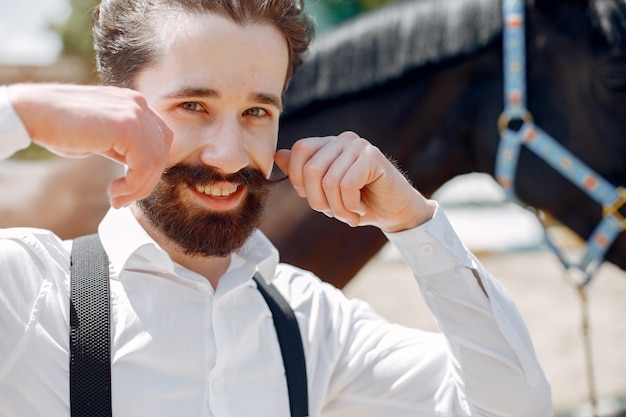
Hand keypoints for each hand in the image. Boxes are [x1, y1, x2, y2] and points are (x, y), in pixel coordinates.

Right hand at [7, 83, 172, 207]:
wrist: (33, 113)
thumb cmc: (61, 126)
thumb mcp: (103, 136)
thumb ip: (125, 146)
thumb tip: (141, 170)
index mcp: (135, 104)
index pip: (161, 140)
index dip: (151, 167)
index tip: (131, 186)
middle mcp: (139, 104)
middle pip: (162, 152)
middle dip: (146, 182)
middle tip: (123, 199)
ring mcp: (135, 113)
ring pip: (155, 162)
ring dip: (138, 188)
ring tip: (117, 199)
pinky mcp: (126, 126)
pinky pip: (144, 166)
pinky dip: (132, 185)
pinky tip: (113, 191)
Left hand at [274, 131, 436, 232]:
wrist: (396, 213)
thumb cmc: (360, 202)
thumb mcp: (325, 193)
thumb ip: (303, 174)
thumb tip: (277, 156)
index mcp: (329, 144)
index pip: (299, 151)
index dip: (300, 181)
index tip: (317, 200)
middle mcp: (343, 140)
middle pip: (311, 169)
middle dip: (319, 201)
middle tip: (336, 214)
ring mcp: (359, 146)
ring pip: (329, 181)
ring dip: (338, 208)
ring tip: (350, 214)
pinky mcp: (373, 157)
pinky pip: (347, 184)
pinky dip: (351, 205)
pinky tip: (361, 208)